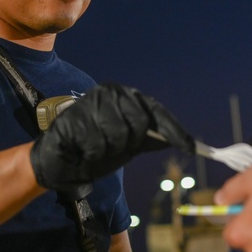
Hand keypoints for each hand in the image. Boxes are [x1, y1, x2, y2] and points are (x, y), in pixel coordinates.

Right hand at [30, 83, 193, 189]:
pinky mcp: (75, 115)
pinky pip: (97, 143)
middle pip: (140, 123)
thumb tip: (182, 141)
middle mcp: (112, 92)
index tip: (192, 148)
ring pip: (119, 134)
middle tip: (112, 146)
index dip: (175, 130)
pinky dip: (93, 153)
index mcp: (127, 97)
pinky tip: (83, 148)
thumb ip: (150, 138)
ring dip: (109, 149)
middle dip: (129, 142)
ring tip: (96, 146)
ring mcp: (93, 101)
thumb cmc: (95, 149)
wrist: (59, 158)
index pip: (157, 111)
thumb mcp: (128, 145)